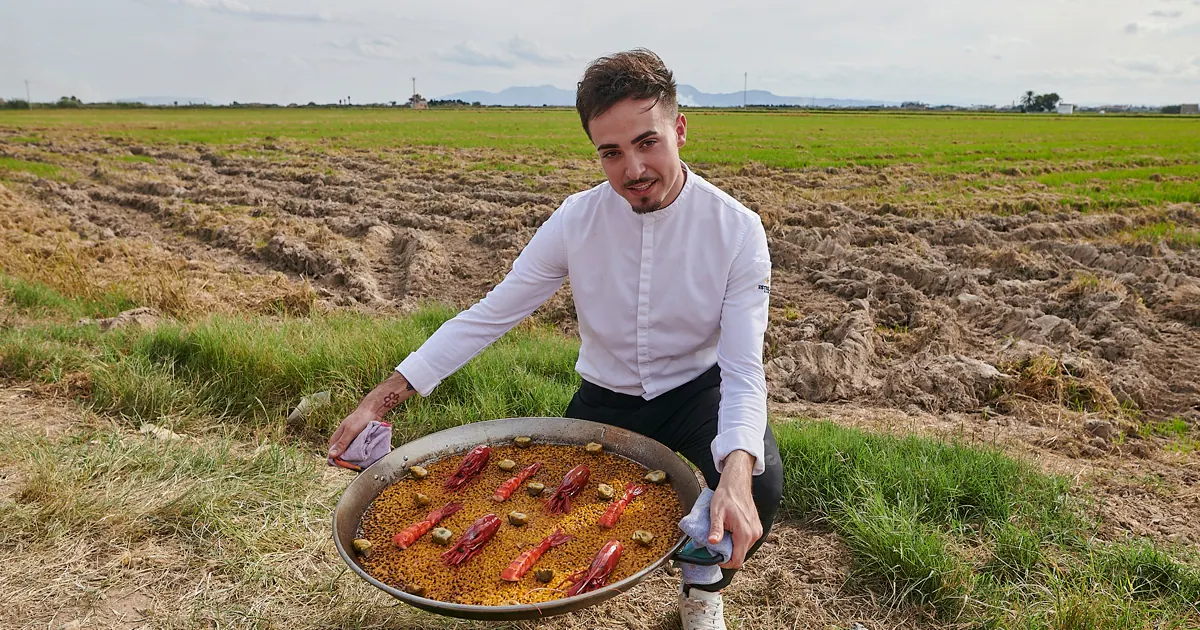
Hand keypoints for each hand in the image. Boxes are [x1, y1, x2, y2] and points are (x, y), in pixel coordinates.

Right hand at [327, 406, 378, 459]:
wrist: (372, 411)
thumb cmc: (359, 419)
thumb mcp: (350, 432)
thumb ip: (342, 443)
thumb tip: (331, 455)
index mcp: (335, 439)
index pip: (332, 456)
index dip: (338, 463)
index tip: (348, 465)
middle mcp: (341, 442)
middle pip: (341, 457)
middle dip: (348, 461)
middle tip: (357, 462)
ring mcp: (349, 442)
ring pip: (350, 455)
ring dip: (355, 458)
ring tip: (362, 459)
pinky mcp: (357, 442)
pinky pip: (357, 451)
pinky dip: (360, 454)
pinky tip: (365, 455)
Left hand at [707, 450, 760, 569]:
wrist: (737, 484)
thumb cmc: (726, 496)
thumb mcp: (716, 513)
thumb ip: (716, 529)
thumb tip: (713, 542)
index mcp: (744, 533)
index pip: (737, 561)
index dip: (725, 563)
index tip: (716, 557)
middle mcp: (754, 534)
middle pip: (740, 555)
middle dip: (727, 553)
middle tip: (717, 542)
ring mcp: (757, 531)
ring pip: (743, 548)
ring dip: (733, 546)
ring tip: (724, 533)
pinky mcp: (757, 528)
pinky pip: (747, 541)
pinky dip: (738, 539)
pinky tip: (731, 529)